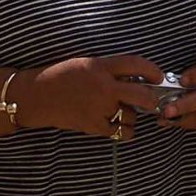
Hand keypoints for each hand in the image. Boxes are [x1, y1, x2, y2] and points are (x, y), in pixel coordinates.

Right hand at [23, 55, 164, 141]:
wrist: (36, 96)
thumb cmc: (60, 76)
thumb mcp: (86, 64)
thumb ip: (109, 70)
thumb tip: (134, 78)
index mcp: (101, 66)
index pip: (136, 64)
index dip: (153, 70)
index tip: (158, 76)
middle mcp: (103, 87)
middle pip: (142, 94)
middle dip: (152, 99)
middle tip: (153, 101)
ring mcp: (99, 108)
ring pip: (131, 115)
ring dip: (132, 114)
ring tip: (124, 111)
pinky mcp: (93, 126)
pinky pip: (120, 131)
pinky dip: (124, 130)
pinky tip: (121, 126)